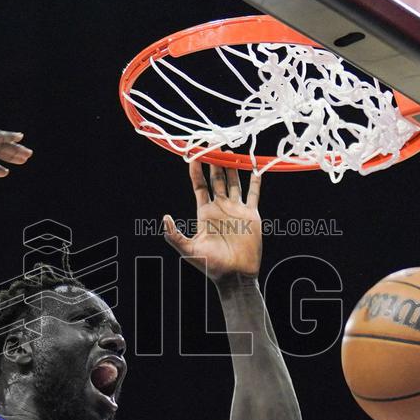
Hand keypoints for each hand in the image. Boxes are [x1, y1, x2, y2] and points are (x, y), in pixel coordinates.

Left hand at [163, 160, 261, 282]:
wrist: (235, 275)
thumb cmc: (210, 265)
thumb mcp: (189, 250)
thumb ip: (174, 235)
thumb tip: (164, 218)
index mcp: (204, 213)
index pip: (200, 185)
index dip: (196, 170)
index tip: (194, 154)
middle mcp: (220, 208)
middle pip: (217, 179)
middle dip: (215, 161)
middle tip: (215, 144)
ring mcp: (236, 210)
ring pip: (234, 182)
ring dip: (233, 167)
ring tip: (231, 150)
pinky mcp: (251, 215)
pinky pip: (254, 194)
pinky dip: (255, 181)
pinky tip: (255, 167)